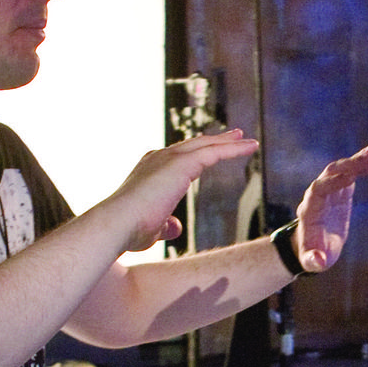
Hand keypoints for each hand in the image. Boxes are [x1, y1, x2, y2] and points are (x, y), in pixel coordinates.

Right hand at [104, 129, 258, 251]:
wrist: (118, 224)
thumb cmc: (129, 230)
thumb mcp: (152, 228)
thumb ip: (166, 225)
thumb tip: (176, 227)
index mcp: (149, 170)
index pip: (177, 158)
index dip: (196, 154)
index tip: (210, 152)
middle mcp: (158, 158)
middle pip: (193, 145)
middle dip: (214, 140)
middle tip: (234, 136)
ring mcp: (169, 158)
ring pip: (205, 144)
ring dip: (228, 141)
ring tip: (246, 140)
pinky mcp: (182, 163)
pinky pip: (214, 152)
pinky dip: (234, 149)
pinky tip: (250, 148)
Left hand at [289, 144, 367, 272]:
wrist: (313, 246)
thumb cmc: (312, 254)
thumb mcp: (312, 260)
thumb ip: (313, 260)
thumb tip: (318, 261)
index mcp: (310, 209)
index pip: (319, 189)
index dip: (333, 182)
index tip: (351, 177)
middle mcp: (318, 194)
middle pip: (331, 173)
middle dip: (350, 165)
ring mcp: (329, 189)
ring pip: (342, 168)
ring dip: (359, 160)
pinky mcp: (340, 190)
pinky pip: (350, 172)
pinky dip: (362, 163)